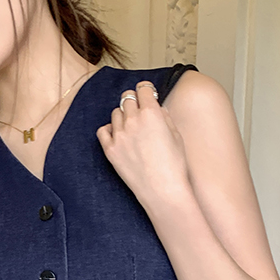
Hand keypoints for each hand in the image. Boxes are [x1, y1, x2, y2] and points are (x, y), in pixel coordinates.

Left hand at [96, 80, 189, 206]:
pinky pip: (103, 130)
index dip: (146, 90)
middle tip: (140, 110)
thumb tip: (157, 109)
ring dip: (123, 115)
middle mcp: (133, 120)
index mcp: (151, 113)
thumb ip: (164, 117)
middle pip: (127, 98)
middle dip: (135, 101)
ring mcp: (119, 135)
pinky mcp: (110, 150)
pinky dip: (109, 129)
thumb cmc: (174, 166)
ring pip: (115, 113)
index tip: (147, 93)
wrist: (163, 190)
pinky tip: (118, 134)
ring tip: (132, 126)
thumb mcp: (176, 135)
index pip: (143, 89)